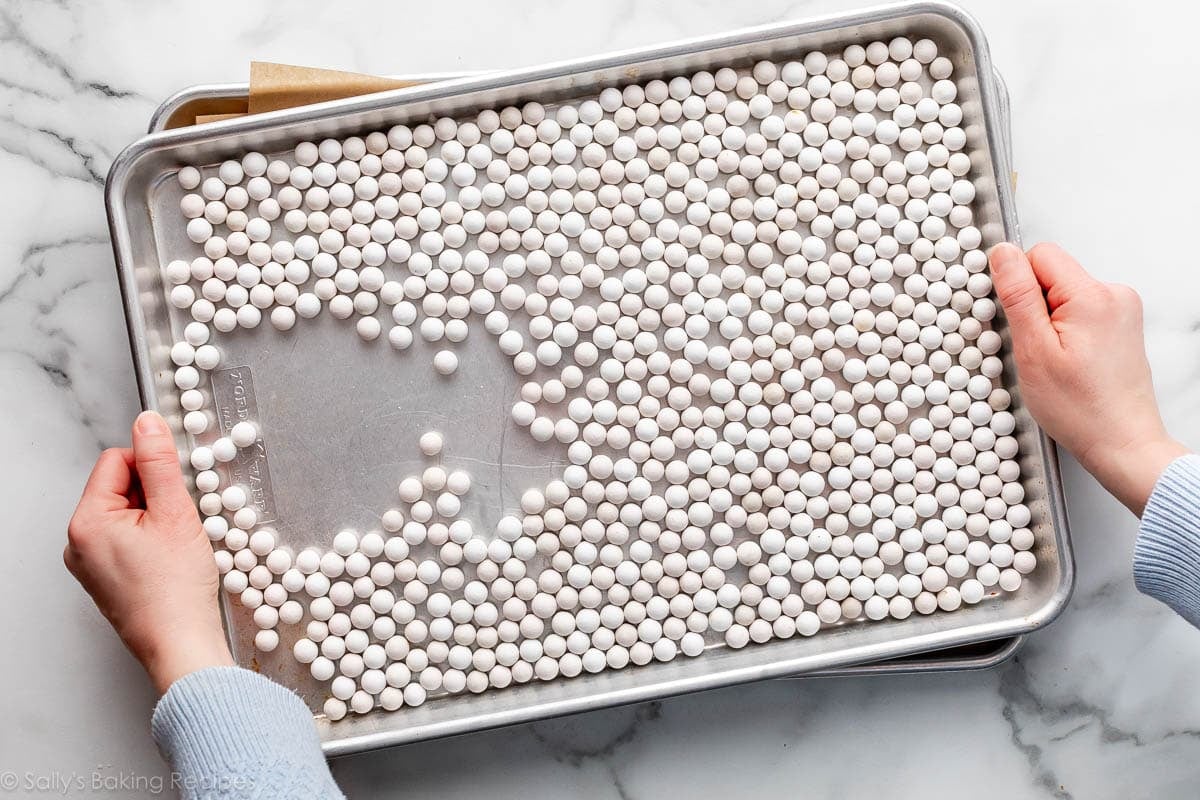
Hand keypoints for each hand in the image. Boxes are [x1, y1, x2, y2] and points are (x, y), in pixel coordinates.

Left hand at [65, 411, 232, 692]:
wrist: (180, 644)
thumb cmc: (176, 591)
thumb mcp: (176, 513)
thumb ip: (160, 463)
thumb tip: (148, 424)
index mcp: (87, 522)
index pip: (116, 461)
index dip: (152, 467)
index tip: (177, 488)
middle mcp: (79, 542)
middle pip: (120, 488)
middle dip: (156, 496)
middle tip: (180, 522)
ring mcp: (91, 564)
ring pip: (127, 515)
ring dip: (157, 519)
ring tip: (177, 546)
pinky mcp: (106, 579)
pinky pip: (128, 541)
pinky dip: (152, 542)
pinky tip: (171, 560)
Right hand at [989, 242, 1187, 514]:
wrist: (1122, 442)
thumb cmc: (1081, 408)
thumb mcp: (1034, 350)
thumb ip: (1018, 295)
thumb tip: (1004, 254)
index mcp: (1093, 296)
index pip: (1039, 255)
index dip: (1018, 285)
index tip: (1018, 320)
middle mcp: (1115, 295)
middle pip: (1053, 274)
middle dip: (1035, 307)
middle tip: (1038, 348)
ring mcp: (1122, 310)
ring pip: (1064, 295)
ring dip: (1050, 322)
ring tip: (1055, 360)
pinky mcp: (1122, 325)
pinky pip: (1080, 311)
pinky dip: (1066, 332)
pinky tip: (1068, 362)